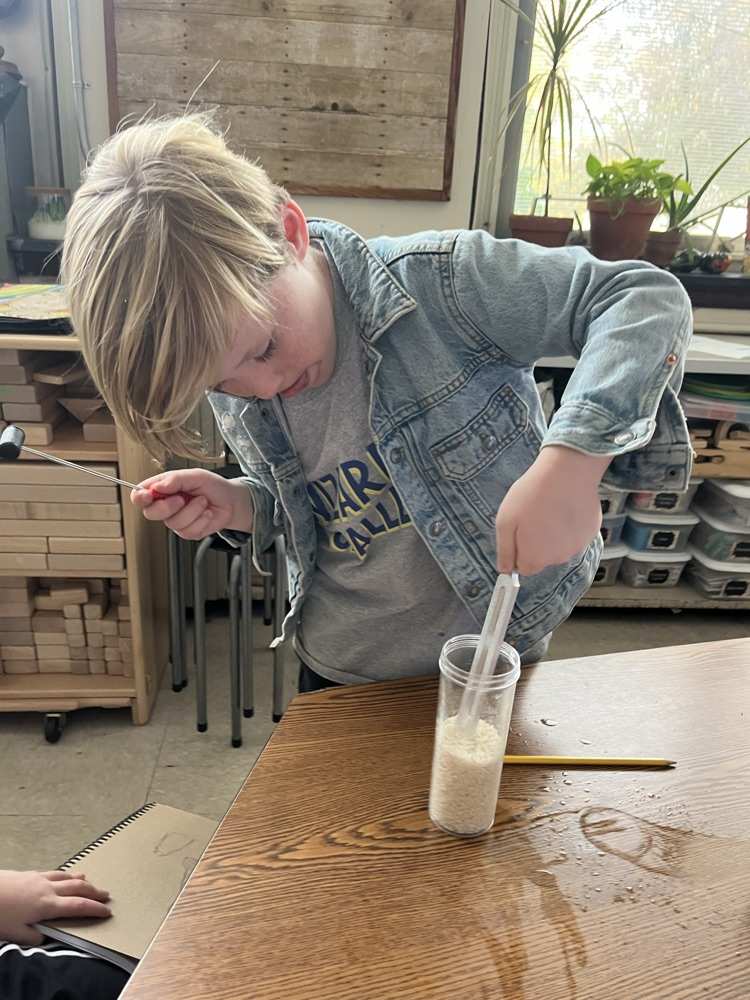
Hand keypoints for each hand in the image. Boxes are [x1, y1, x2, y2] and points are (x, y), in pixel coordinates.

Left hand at [0, 870, 111, 945]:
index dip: (95, 909)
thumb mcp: (15, 933)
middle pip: (78, 888)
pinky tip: (64, 875)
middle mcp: (47, 889)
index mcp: (47, 905)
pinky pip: (55, 873)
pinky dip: (65, 874)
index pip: (78, 907)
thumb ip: (34, 936)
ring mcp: (39, 879)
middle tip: (106, 895)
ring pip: (67, 877)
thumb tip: (44, 937)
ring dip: (81, 880)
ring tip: (89, 880)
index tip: (106, 911)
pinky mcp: (30, 874)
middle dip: (94, 892)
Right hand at [131, 469, 254, 539]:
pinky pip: (187, 532)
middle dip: (167, 507)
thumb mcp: (196, 475)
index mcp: (162, 489)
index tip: (148, 495)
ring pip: (172, 523)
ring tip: (203, 502)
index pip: (140, 495)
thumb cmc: (212, 486)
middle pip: (150, 513)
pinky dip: (201, 521)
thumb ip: (176, 479)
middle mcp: (166, 505)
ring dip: (192, 511)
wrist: (232, 501)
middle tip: (183, 498)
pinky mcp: (188, 532)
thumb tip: (158, 487)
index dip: (139, 497)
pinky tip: (207, 514)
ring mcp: (176, 520)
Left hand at [496, 446, 608, 575]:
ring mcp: (578, 546)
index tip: (519, 533)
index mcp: (536, 558)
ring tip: (551, 510)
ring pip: (560, 546)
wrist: (567, 472)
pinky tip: (567, 507)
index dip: (519, 552)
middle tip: (535, 517)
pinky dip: (570, 526)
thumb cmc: (531, 495)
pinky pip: (576, 534)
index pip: (524, 568)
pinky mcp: (592, 532)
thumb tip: (504, 571)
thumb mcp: (505, 521)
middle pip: (543, 558)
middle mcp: (558, 558)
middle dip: (537, 543)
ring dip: (554, 535)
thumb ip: (505, 550)